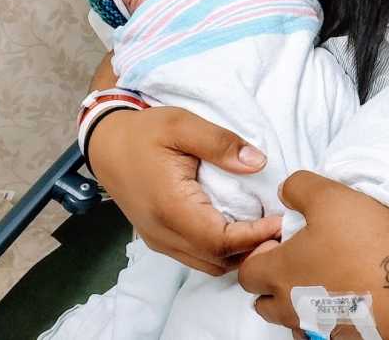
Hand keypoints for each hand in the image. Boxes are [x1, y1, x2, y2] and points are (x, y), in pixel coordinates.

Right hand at [89, 106, 281, 274]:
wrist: (106, 143)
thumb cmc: (145, 132)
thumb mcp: (183, 124)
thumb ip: (221, 143)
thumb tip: (258, 163)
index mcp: (170, 207)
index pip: (220, 241)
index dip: (255, 237)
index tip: (281, 220)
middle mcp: (163, 233)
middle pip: (218, 260)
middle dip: (253, 249)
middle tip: (282, 226)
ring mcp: (160, 240)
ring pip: (209, 264)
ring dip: (239, 253)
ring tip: (265, 227)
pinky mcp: (160, 239)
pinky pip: (198, 256)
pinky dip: (223, 250)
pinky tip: (241, 228)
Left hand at [239, 172, 388, 338]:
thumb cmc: (367, 242)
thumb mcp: (330, 196)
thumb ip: (299, 187)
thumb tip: (285, 192)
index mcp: (280, 273)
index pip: (248, 271)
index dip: (260, 253)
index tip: (284, 239)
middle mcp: (292, 307)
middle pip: (265, 304)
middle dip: (274, 283)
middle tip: (302, 259)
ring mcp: (318, 328)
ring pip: (293, 320)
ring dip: (299, 303)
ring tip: (327, 278)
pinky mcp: (344, 338)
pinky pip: (324, 330)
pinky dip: (328, 317)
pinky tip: (349, 298)